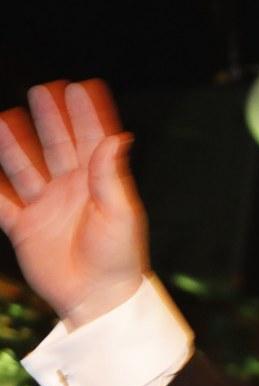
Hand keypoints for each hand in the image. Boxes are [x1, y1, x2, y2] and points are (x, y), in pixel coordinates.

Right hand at [0, 80, 148, 327]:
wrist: (97, 299)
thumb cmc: (119, 258)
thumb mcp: (120, 212)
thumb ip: (110, 174)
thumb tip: (117, 136)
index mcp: (100, 185)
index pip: (93, 141)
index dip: (87, 114)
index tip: (81, 86)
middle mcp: (73, 191)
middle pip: (58, 146)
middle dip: (52, 118)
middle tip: (43, 88)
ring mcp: (47, 207)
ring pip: (25, 166)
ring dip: (14, 143)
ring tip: (4, 116)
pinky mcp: (25, 227)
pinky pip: (1, 200)